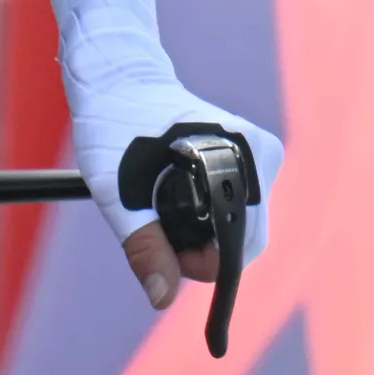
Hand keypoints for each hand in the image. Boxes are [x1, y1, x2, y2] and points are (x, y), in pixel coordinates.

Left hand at [60, 28, 282, 304]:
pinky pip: (236, 204)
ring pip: (240, 223)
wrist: (115, 75)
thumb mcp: (119, 192)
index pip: (242, 244)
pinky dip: (209, 213)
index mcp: (241, 155)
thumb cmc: (113, 125)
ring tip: (159, 205)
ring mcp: (256, 153)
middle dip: (203, 249)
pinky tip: (173, 195)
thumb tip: (162, 299)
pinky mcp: (246, 153)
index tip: (164, 254)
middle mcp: (260, 153)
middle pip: (245, 237)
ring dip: (205, 231)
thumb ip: (144, 246)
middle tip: (155, 230)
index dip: (202, 263)